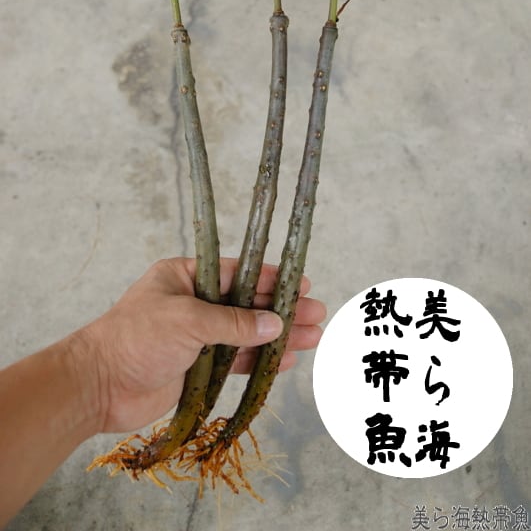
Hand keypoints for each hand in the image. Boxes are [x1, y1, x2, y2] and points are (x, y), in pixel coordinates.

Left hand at [81, 257, 325, 433]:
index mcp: (186, 277)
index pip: (237, 272)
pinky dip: (260, 362)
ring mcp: (196, 336)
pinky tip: (285, 361)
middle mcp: (194, 303)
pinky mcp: (197, 367)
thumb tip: (274, 325)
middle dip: (282, 309)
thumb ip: (234, 323)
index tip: (300, 281)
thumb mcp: (188, 320)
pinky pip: (236, 361)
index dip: (270, 277)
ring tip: (313, 337)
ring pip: (246, 334)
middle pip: (247, 303)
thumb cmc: (135, 338)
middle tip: (317, 312)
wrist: (99, 386)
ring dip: (278, 337)